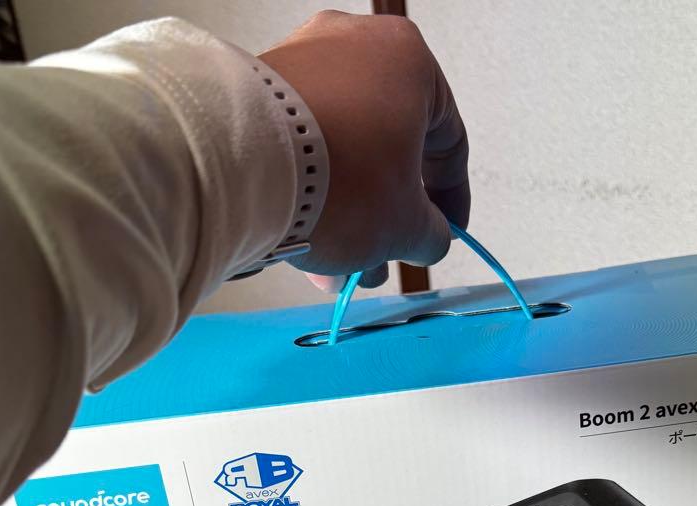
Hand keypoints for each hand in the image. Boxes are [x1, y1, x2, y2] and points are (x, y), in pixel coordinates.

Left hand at [259, 11, 468, 290]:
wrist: (244, 166)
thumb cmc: (344, 182)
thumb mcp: (407, 225)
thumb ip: (432, 233)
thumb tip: (427, 237)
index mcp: (409, 61)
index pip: (449, 142)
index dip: (452, 200)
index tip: (445, 232)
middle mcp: (356, 45)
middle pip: (387, 151)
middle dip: (385, 219)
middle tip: (381, 262)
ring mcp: (303, 60)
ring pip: (343, 152)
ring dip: (347, 216)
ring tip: (337, 269)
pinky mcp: (259, 84)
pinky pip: (302, 144)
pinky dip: (311, 191)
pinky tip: (307, 243)